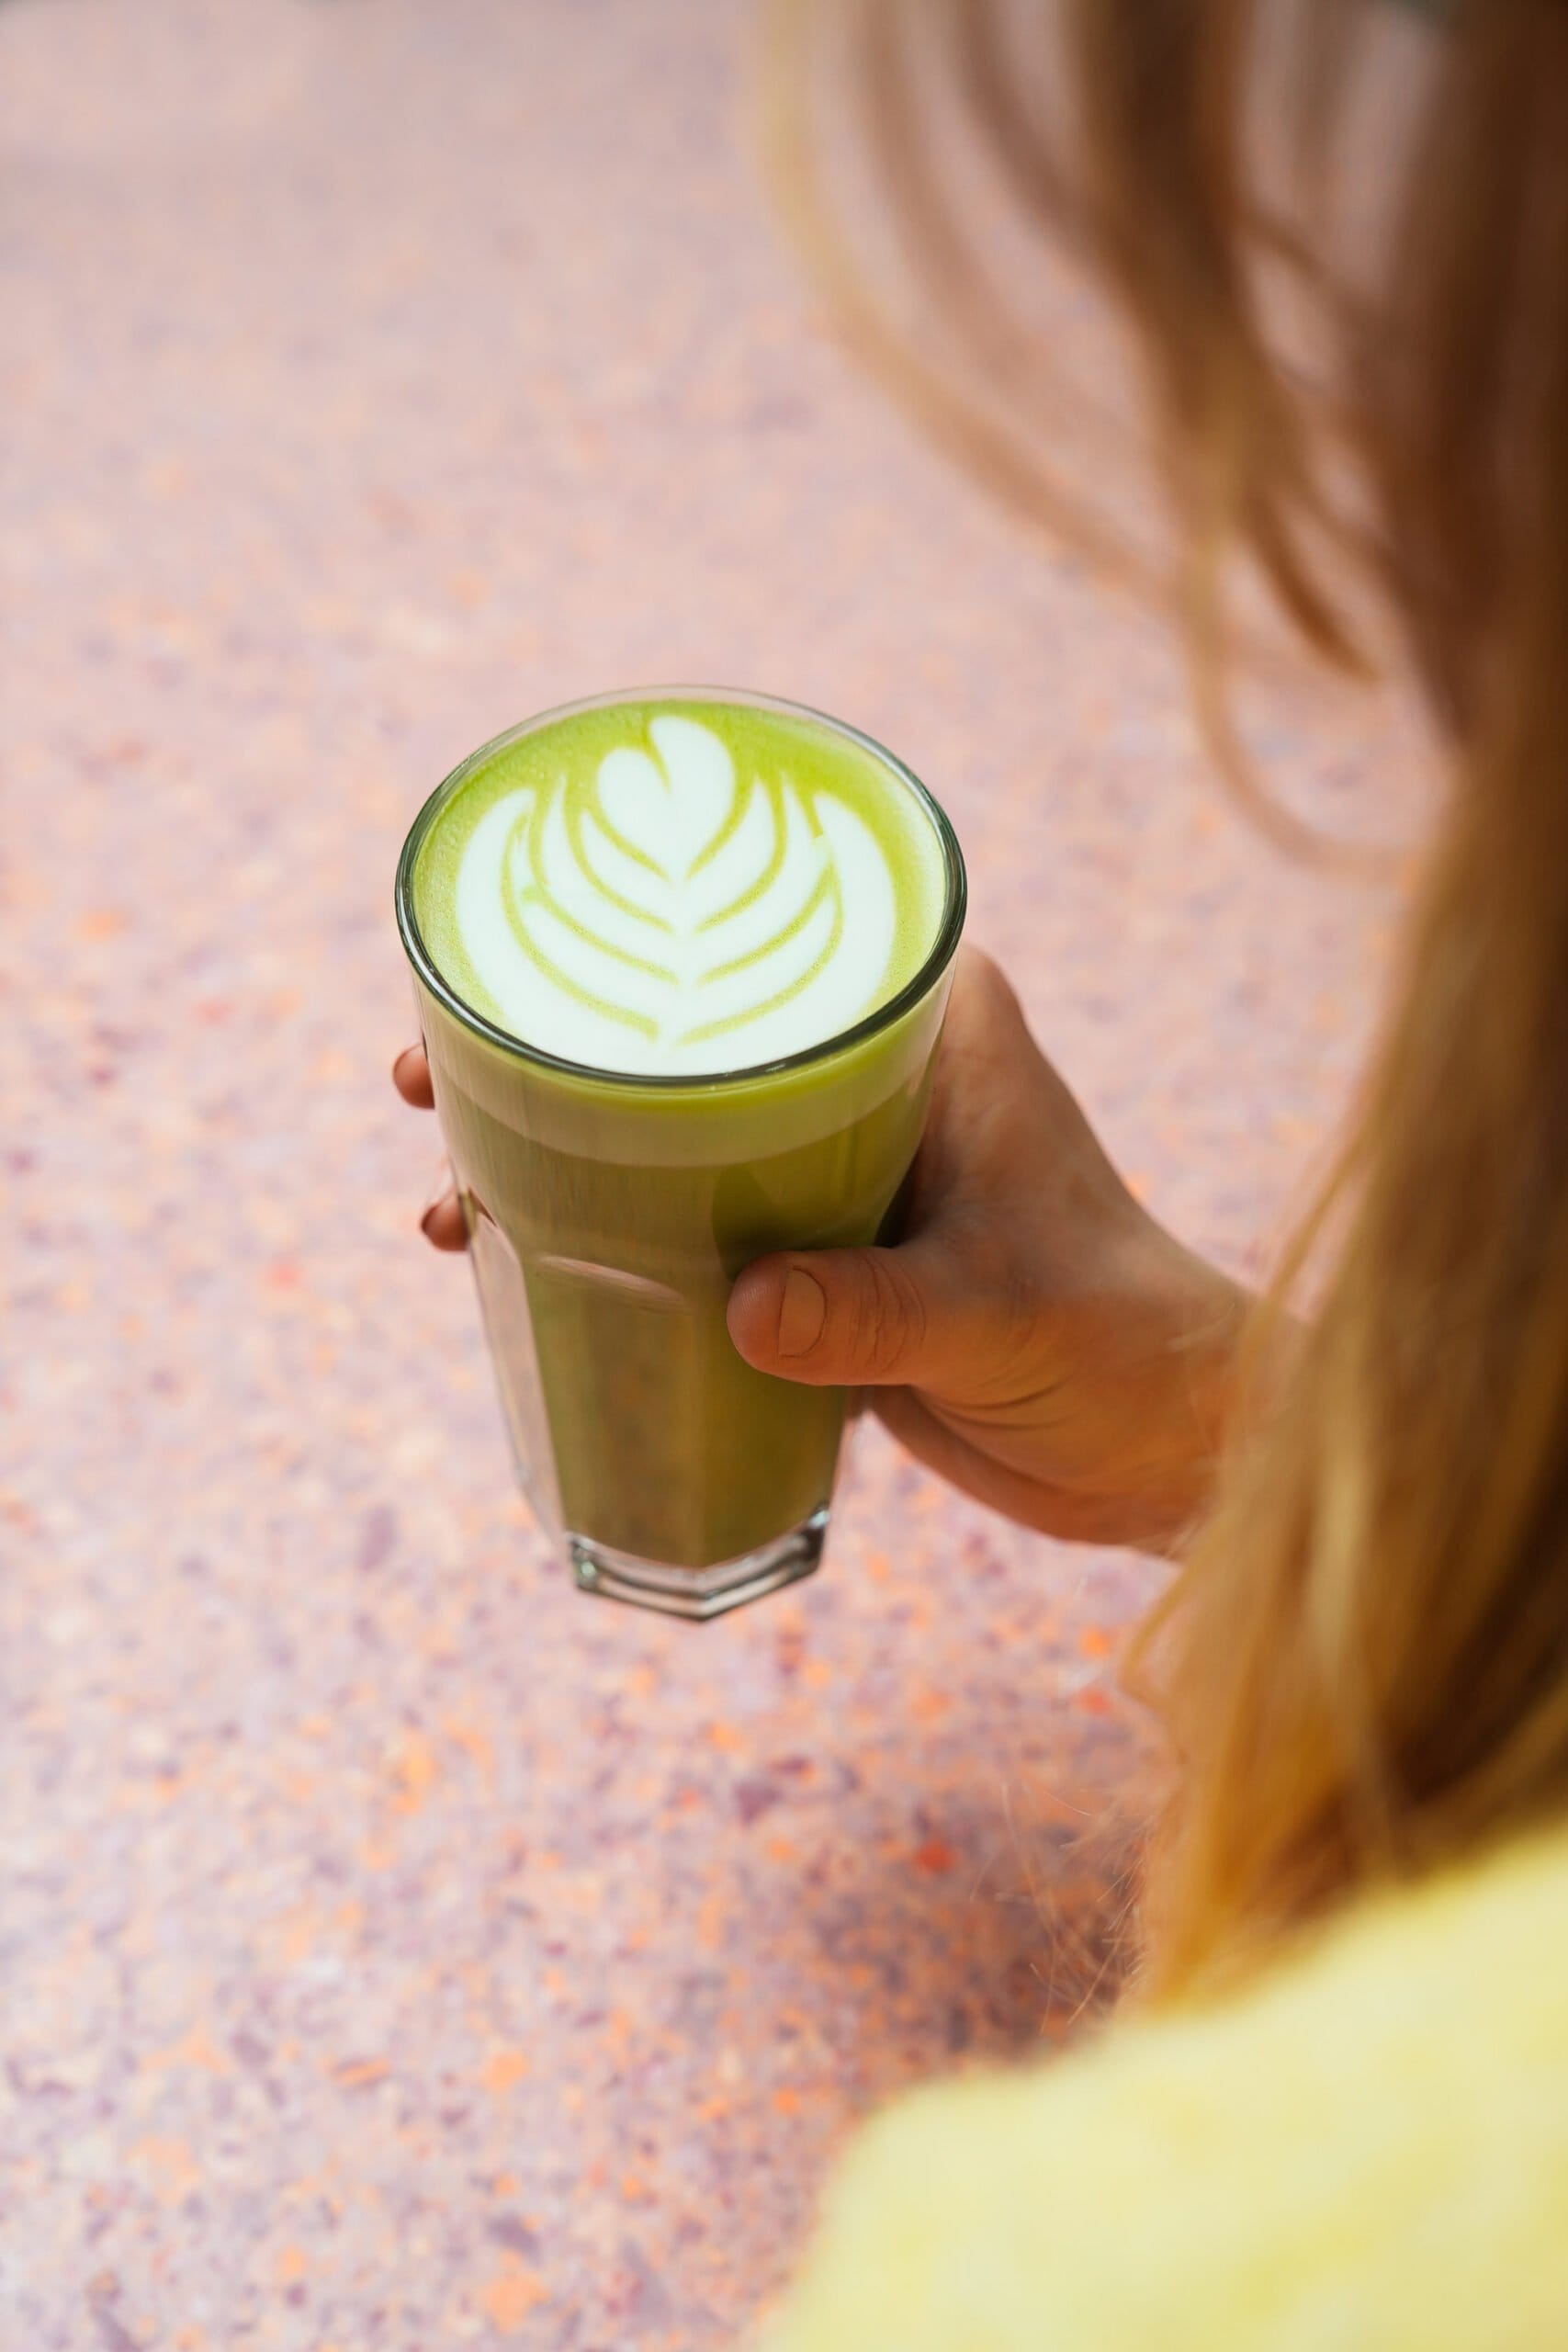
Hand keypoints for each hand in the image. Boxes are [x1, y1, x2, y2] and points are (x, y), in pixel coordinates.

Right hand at [393, 949, 1250, 1550]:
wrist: (1167, 1447)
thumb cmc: (1121, 1340)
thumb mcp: (995, 1312)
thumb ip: (874, 1314)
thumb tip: (738, 1313)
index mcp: (932, 1024)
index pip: (771, 934)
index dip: (634, 938)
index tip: (516, 955)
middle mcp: (876, 1076)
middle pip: (691, 1040)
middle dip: (561, 1057)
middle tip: (430, 1078)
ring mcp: (841, 1170)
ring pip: (676, 1143)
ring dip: (566, 1163)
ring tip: (446, 1191)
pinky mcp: (824, 1263)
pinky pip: (695, 1239)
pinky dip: (614, 1252)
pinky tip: (518, 1272)